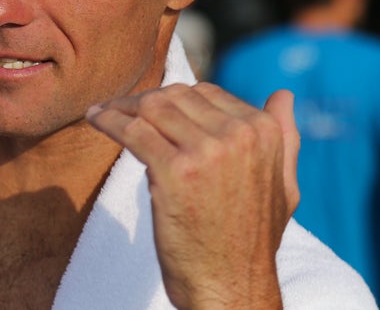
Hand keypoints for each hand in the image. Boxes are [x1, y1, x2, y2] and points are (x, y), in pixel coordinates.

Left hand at [86, 83, 299, 309]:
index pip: (206, 93)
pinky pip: (132, 131)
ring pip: (151, 107)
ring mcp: (206, 151)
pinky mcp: (174, 171)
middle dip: (143, 100)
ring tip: (105, 112)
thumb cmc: (251, 241)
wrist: (231, 287)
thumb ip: (284, 137)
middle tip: (119, 108)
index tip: (150, 107)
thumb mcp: (284, 186)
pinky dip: (108, 120)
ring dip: (121, 106)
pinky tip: (95, 118)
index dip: (174, 98)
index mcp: (263, 133)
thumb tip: (283, 95)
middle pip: (175, 96)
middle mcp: (238, 135)